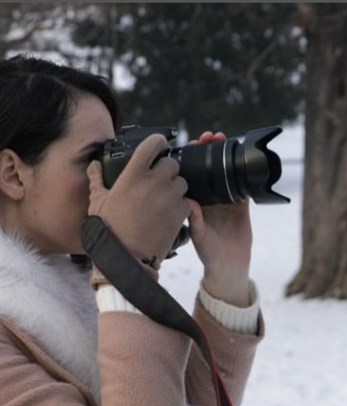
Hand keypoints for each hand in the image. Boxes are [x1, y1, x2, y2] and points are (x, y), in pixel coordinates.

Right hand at [87, 134, 189, 268]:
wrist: (126, 258)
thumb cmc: (109, 230)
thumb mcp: (97, 202)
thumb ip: (96, 180)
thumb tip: (94, 166)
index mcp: (132, 175)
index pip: (153, 144)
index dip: (158, 142)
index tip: (159, 145)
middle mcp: (154, 182)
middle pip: (172, 163)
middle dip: (167, 169)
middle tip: (159, 180)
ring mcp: (169, 197)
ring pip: (182, 182)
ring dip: (176, 187)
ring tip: (164, 198)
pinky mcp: (181, 212)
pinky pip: (188, 200)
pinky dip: (182, 204)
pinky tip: (170, 212)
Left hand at [187, 131, 253, 306]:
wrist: (230, 266)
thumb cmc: (209, 253)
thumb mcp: (199, 236)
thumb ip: (195, 220)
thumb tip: (189, 202)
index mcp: (194, 203)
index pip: (191, 175)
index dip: (191, 159)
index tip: (191, 145)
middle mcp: (209, 199)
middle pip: (208, 169)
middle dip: (208, 152)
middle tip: (209, 137)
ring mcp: (226, 201)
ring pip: (225, 173)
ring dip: (225, 158)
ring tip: (224, 141)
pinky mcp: (242, 206)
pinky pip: (242, 186)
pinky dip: (242, 174)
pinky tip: (241, 161)